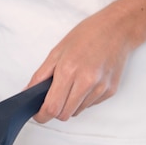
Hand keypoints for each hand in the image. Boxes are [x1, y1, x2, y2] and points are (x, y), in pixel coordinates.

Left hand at [27, 5, 133, 122]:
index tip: (38, 115)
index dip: (42, 115)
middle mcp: (86, 82)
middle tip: (54, 98)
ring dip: (70, 104)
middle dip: (55, 110)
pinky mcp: (110, 91)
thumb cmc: (87, 35)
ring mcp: (100, 88)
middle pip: (64, 115)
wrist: (118, 29)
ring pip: (77, 112)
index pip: (52, 107)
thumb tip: (27, 92)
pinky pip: (90, 105)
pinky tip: (86, 82)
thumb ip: (40, 75)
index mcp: (69, 71)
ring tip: (73, 84)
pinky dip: (83, 99)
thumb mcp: (57, 51)